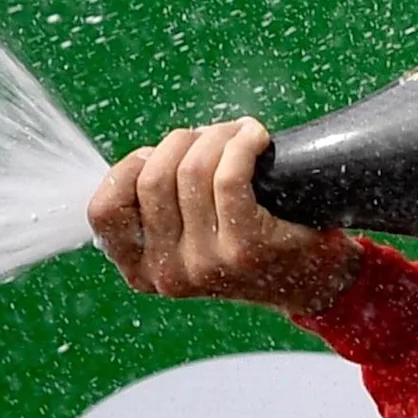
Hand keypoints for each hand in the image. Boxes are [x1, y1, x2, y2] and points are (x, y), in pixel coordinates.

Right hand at [88, 118, 358, 315]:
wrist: (315, 283)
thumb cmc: (248, 245)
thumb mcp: (188, 240)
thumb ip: (158, 212)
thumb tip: (142, 159)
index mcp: (145, 273)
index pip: (103, 211)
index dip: (125, 168)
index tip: (155, 155)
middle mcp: (170, 274)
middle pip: (152, 177)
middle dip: (181, 141)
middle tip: (211, 137)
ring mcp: (207, 263)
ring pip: (192, 169)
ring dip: (217, 136)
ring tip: (238, 135)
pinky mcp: (246, 247)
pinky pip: (229, 174)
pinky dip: (242, 142)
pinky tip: (256, 137)